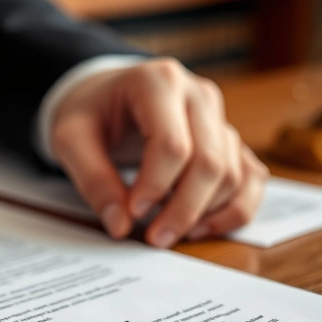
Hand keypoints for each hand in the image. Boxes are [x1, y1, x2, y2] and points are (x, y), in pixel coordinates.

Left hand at [50, 58, 268, 246]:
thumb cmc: (90, 114)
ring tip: (167, 232)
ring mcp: (220, 117)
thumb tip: (120, 225)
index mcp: (158, 83)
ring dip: (205, 213)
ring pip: (233, 174)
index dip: (155, 187)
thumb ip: (92, 179)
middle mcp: (199, 95)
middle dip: (183, 209)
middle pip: (210, 162)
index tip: (132, 213)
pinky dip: (235, 210)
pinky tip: (200, 228)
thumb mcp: (71, 139)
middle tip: (155, 239)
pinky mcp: (230, 140)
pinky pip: (251, 179)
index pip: (173, 145)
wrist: (106, 96)